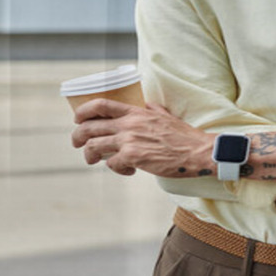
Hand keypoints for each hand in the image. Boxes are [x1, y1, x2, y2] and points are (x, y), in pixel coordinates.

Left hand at [71, 99, 213, 177]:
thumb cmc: (185, 136)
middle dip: (77, 137)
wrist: (198, 151)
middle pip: (89, 127)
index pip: (101, 105)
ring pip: (93, 147)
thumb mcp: (167, 116)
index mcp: (137, 112)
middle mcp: (129, 124)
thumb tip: (146, 105)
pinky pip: (111, 164)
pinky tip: (129, 171)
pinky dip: (116, 169)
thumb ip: (152, 110)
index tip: (77, 119)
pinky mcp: (133, 158)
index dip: (83, 111)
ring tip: (95, 160)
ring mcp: (130, 141)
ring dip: (90, 155)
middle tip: (78, 143)